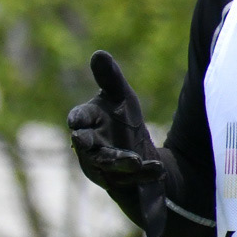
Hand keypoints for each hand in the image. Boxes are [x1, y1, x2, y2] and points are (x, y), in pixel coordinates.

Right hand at [68, 50, 167, 236]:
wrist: (139, 154)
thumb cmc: (123, 121)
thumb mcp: (121, 97)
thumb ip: (109, 78)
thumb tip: (98, 53)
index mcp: (87, 123)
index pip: (78, 118)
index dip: (78, 119)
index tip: (77, 122)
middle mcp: (88, 146)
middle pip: (87, 146)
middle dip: (90, 146)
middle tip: (88, 142)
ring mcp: (101, 167)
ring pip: (107, 165)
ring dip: (120, 163)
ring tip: (137, 161)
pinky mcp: (117, 183)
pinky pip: (128, 180)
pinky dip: (143, 174)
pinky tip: (159, 168)